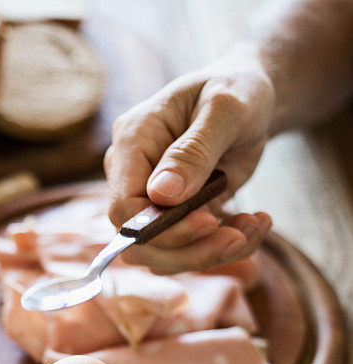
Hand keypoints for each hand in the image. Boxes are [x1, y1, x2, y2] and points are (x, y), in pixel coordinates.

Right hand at [104, 48, 274, 272]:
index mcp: (133, 143)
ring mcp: (153, 202)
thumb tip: (161, 194)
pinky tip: (255, 223)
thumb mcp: (225, 108)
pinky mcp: (176, 218)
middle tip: (238, 238)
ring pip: (164, 256)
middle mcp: (135, 177)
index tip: (209, 222)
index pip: (124, 208)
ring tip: (256, 225)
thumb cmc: (235, 90)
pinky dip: (226, 247)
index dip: (161, 228)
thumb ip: (193, 150)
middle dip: (190, 252)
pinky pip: (190, 251)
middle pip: (140, 243)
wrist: (248, 98)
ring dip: (212, 253)